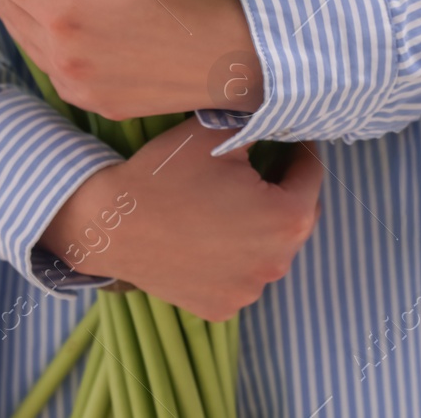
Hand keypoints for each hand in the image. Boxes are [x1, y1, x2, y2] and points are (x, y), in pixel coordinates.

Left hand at [0, 0, 263, 119]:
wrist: (245, 59)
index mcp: (67, 18)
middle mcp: (64, 61)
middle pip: (10, 10)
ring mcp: (80, 88)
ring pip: (28, 42)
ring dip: (9, 8)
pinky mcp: (101, 102)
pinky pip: (53, 66)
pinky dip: (36, 38)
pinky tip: (38, 23)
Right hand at [40, 119, 324, 319]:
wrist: (109, 224)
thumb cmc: (167, 174)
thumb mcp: (220, 131)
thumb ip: (262, 122)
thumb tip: (282, 112)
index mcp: (287, 218)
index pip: (311, 174)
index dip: (299, 150)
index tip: (286, 138)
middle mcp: (277, 263)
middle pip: (297, 216)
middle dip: (284, 189)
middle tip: (260, 167)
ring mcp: (249, 291)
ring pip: (270, 249)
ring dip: (261, 227)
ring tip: (230, 203)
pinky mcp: (222, 307)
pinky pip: (241, 275)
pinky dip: (235, 258)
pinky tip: (210, 237)